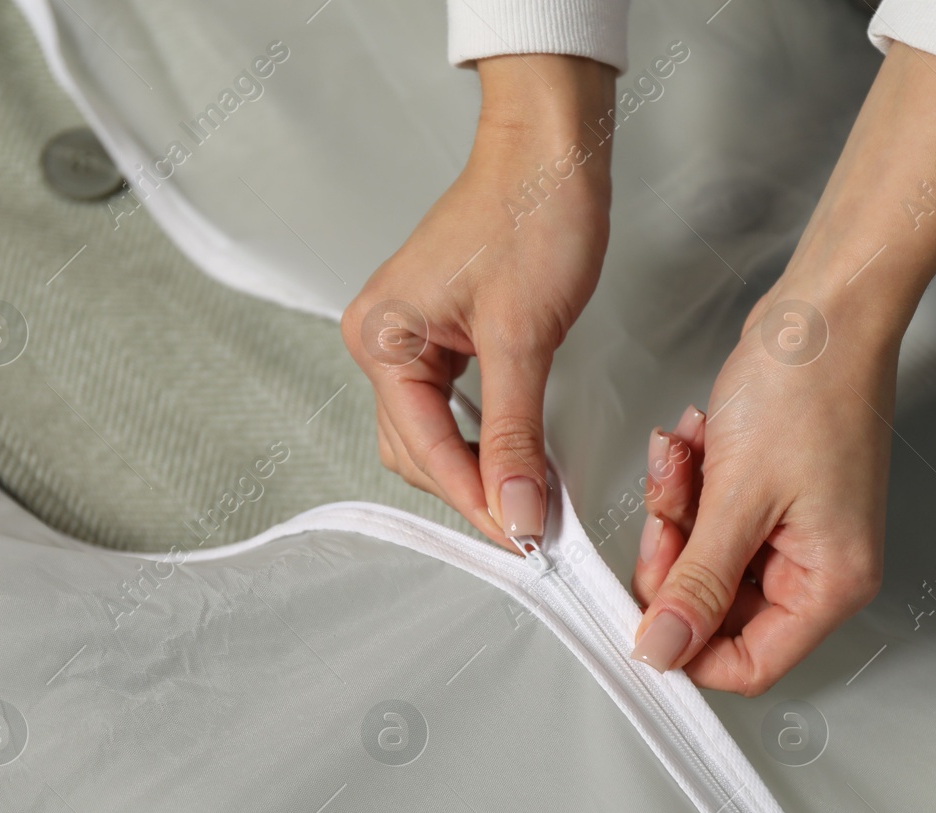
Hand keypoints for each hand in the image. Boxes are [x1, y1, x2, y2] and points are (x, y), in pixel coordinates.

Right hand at [342, 55, 614, 549]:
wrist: (553, 150)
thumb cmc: (531, 213)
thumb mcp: (523, 338)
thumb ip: (515, 434)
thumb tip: (516, 508)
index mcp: (382, 337)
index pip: (423, 449)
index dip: (475, 500)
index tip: (522, 538)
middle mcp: (382, 339)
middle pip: (417, 452)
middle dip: (472, 491)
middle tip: (532, 529)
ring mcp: (408, 336)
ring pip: (432, 434)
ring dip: (476, 469)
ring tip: (529, 501)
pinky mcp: (440, 332)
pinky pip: (449, 406)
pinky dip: (482, 438)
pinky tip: (516, 457)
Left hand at [629, 43, 935, 693]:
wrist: (823, 306)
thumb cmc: (807, 387)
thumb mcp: (737, 500)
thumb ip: (696, 584)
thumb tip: (666, 650)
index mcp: (831, 582)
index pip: (751, 664)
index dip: (688, 649)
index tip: (640, 621)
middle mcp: (820, 563)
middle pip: (719, 608)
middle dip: (676, 557)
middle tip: (663, 513)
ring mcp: (796, 527)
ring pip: (706, 555)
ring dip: (680, 508)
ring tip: (685, 458)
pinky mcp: (772, 492)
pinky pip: (711, 512)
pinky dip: (692, 481)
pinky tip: (697, 441)